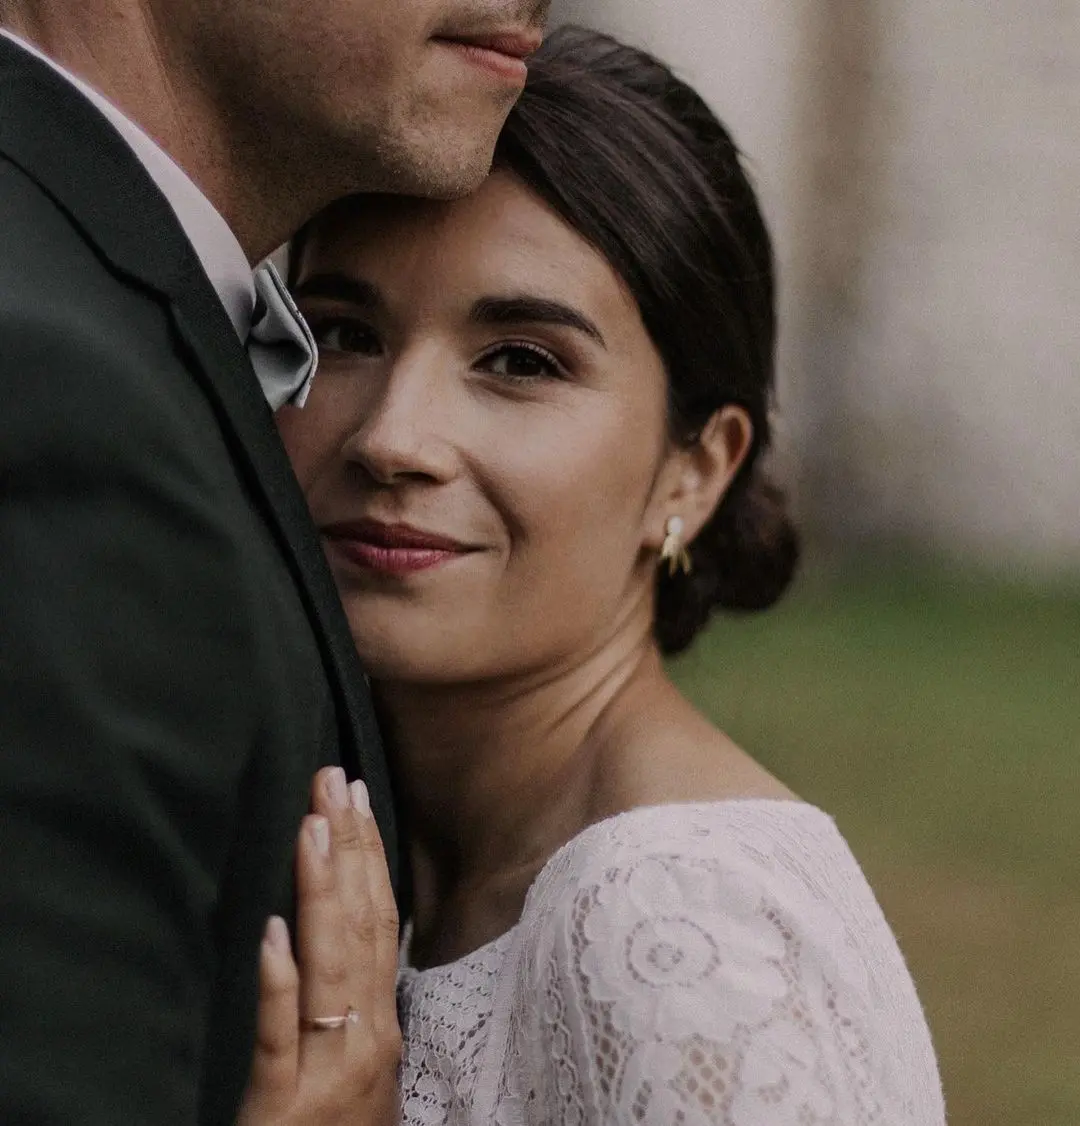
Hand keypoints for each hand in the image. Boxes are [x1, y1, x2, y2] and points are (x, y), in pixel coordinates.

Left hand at [237, 767, 401, 1125]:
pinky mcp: (284, 1106)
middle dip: (349, 849)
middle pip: (360, 927)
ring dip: (320, 891)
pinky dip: (280, 983)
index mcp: (382, 1023)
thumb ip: (362, 1004)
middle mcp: (367, 1036)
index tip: (358, 799)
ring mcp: (328, 1069)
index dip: (370, 857)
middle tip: (333, 781)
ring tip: (311, 827)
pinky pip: (281, 1036)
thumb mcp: (366, 1068)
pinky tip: (271, 933)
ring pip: (329, 964)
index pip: (380, 922)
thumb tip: (355, 937)